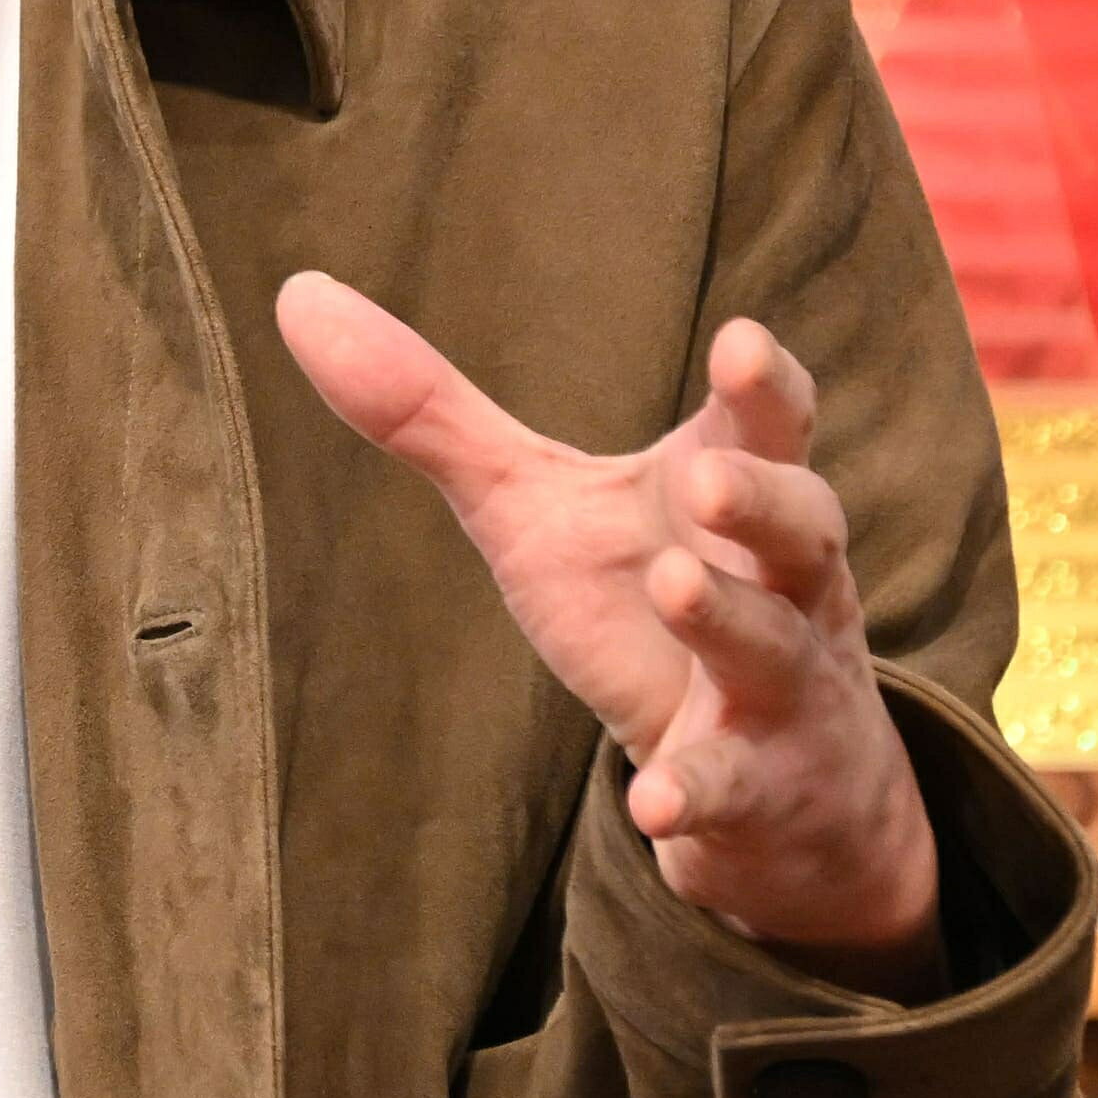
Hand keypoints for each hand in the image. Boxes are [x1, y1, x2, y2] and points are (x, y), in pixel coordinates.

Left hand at [277, 276, 940, 994]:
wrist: (773, 786)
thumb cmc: (643, 605)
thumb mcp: (534, 509)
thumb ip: (432, 414)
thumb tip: (297, 294)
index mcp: (732, 491)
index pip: (768, 426)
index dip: (762, 388)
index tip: (741, 340)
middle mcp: (780, 582)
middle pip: (800, 525)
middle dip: (761, 496)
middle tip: (705, 476)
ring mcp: (780, 689)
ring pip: (772, 646)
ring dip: (725, 617)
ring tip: (670, 583)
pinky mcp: (758, 790)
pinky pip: (733, 788)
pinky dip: (698, 791)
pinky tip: (656, 803)